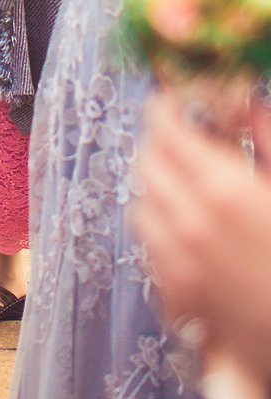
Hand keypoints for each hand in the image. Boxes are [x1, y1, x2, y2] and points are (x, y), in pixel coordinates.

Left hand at [133, 94, 270, 378]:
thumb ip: (267, 137)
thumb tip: (245, 106)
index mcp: (225, 191)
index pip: (168, 131)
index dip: (164, 109)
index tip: (168, 101)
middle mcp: (191, 225)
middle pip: (147, 166)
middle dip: (158, 145)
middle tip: (177, 139)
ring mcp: (180, 264)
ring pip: (141, 206)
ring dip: (155, 187)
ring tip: (181, 182)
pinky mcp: (179, 297)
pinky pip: (148, 248)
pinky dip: (158, 228)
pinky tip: (183, 227)